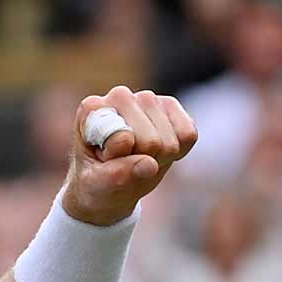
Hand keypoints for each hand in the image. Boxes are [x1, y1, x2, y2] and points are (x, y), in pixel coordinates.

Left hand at [60, 85, 196, 226]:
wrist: (109, 180)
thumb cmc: (97, 180)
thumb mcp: (97, 185)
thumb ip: (116, 175)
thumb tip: (149, 165)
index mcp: (92, 109)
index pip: (123, 139)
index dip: (119, 159)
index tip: (104, 160)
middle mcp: (119, 96)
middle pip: (152, 141)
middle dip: (141, 160)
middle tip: (124, 161)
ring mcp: (146, 98)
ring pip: (171, 141)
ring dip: (159, 158)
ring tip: (137, 156)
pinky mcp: (170, 105)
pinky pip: (189, 135)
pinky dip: (178, 151)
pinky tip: (156, 150)